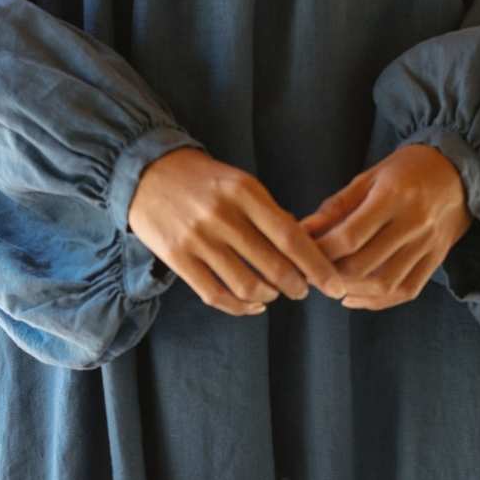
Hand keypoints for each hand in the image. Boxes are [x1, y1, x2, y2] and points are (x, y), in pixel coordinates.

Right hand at [127, 147, 349, 315]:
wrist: (146, 173)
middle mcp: (222, 215)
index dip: (316, 265)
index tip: (333, 284)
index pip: (290, 236)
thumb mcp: (239, 182)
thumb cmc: (202, 179)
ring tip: (274, 294)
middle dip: (297, 285)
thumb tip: (303, 247)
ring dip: (269, 296)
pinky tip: (252, 304)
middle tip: (303, 290)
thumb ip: (268, 212)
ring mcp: (198, 239)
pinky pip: (215, 295)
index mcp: (243, 191)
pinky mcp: (178, 258)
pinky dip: (240, 307)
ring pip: (247, 285)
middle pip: (273, 265)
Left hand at [296, 143, 473, 309]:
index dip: (321, 251)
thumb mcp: (369, 177)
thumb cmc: (407, 170)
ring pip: (384, 283)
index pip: (350, 236)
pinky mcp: (436, 260)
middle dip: (331, 274)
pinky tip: (354, 297)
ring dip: (351, 290)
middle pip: (364, 264)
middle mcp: (413, 224)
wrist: (458, 172)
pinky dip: (377, 301)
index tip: (302, 253)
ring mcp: (427, 246)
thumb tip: (304, 230)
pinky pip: (406, 291)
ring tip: (330, 285)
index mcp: (393, 196)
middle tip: (310, 272)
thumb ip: (337, 207)